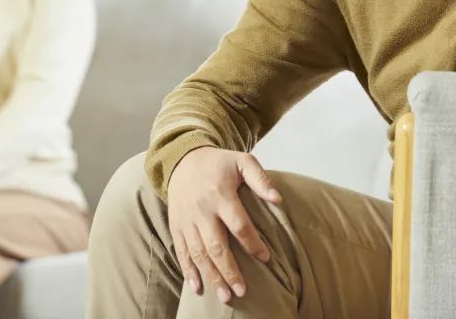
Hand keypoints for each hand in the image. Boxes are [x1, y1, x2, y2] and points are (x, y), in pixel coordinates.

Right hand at [167, 147, 282, 303]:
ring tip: (225, 296)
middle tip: (242, 291)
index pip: (239, 224)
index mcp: (221, 194)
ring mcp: (187, 220)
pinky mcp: (176, 226)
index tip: (266, 258)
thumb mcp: (242, 162)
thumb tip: (279, 200)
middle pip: (216, 245)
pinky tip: (197, 288)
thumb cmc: (219, 163)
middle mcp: (202, 210)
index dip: (252, 243)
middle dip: (229, 270)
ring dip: (211, 276)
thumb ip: (261, 180)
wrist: (182, 159)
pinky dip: (188, 271)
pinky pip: (182, 251)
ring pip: (199, 253)